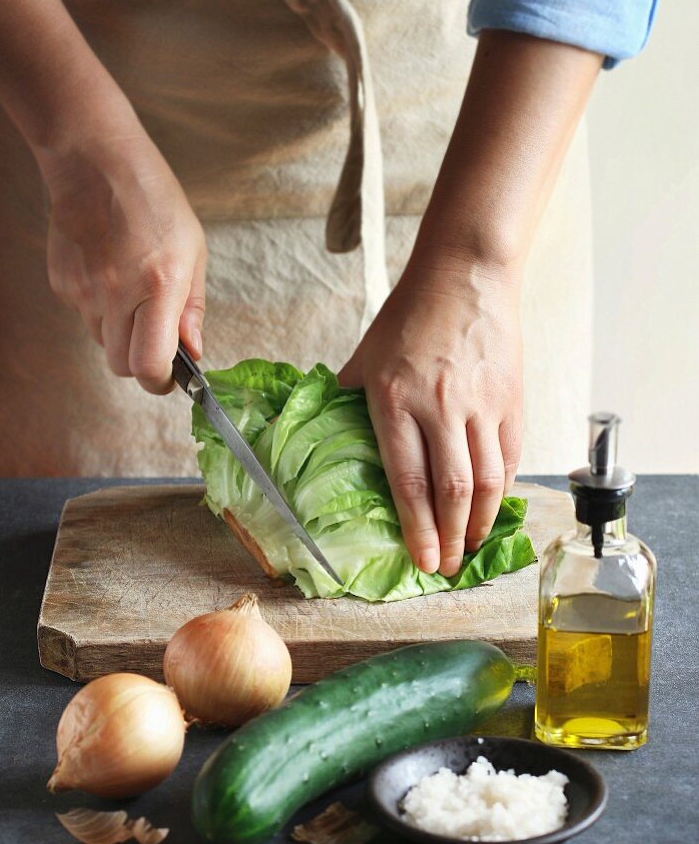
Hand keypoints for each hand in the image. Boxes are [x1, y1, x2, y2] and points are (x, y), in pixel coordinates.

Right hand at [43, 121, 206, 393]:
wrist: (95, 163)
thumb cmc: (154, 202)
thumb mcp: (193, 252)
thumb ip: (192, 309)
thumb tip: (194, 352)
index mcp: (158, 287)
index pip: (148, 366)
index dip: (161, 382)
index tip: (171, 376)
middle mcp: (116, 294)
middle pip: (122, 366)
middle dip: (142, 361)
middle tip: (156, 337)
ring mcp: (84, 291)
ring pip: (104, 342)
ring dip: (122, 332)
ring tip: (133, 289)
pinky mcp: (62, 285)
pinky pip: (85, 317)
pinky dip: (101, 309)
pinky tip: (110, 272)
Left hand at [338, 253, 522, 575]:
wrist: (465, 277)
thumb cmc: (409, 316)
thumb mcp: (366, 356)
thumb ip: (351, 399)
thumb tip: (332, 435)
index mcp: (396, 400)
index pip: (408, 480)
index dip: (417, 528)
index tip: (422, 562)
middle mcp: (440, 408)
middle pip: (452, 491)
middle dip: (451, 539)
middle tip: (447, 567)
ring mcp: (481, 405)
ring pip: (487, 481)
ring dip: (480, 523)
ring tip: (471, 546)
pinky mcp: (509, 400)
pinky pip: (508, 457)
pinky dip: (502, 490)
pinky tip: (493, 507)